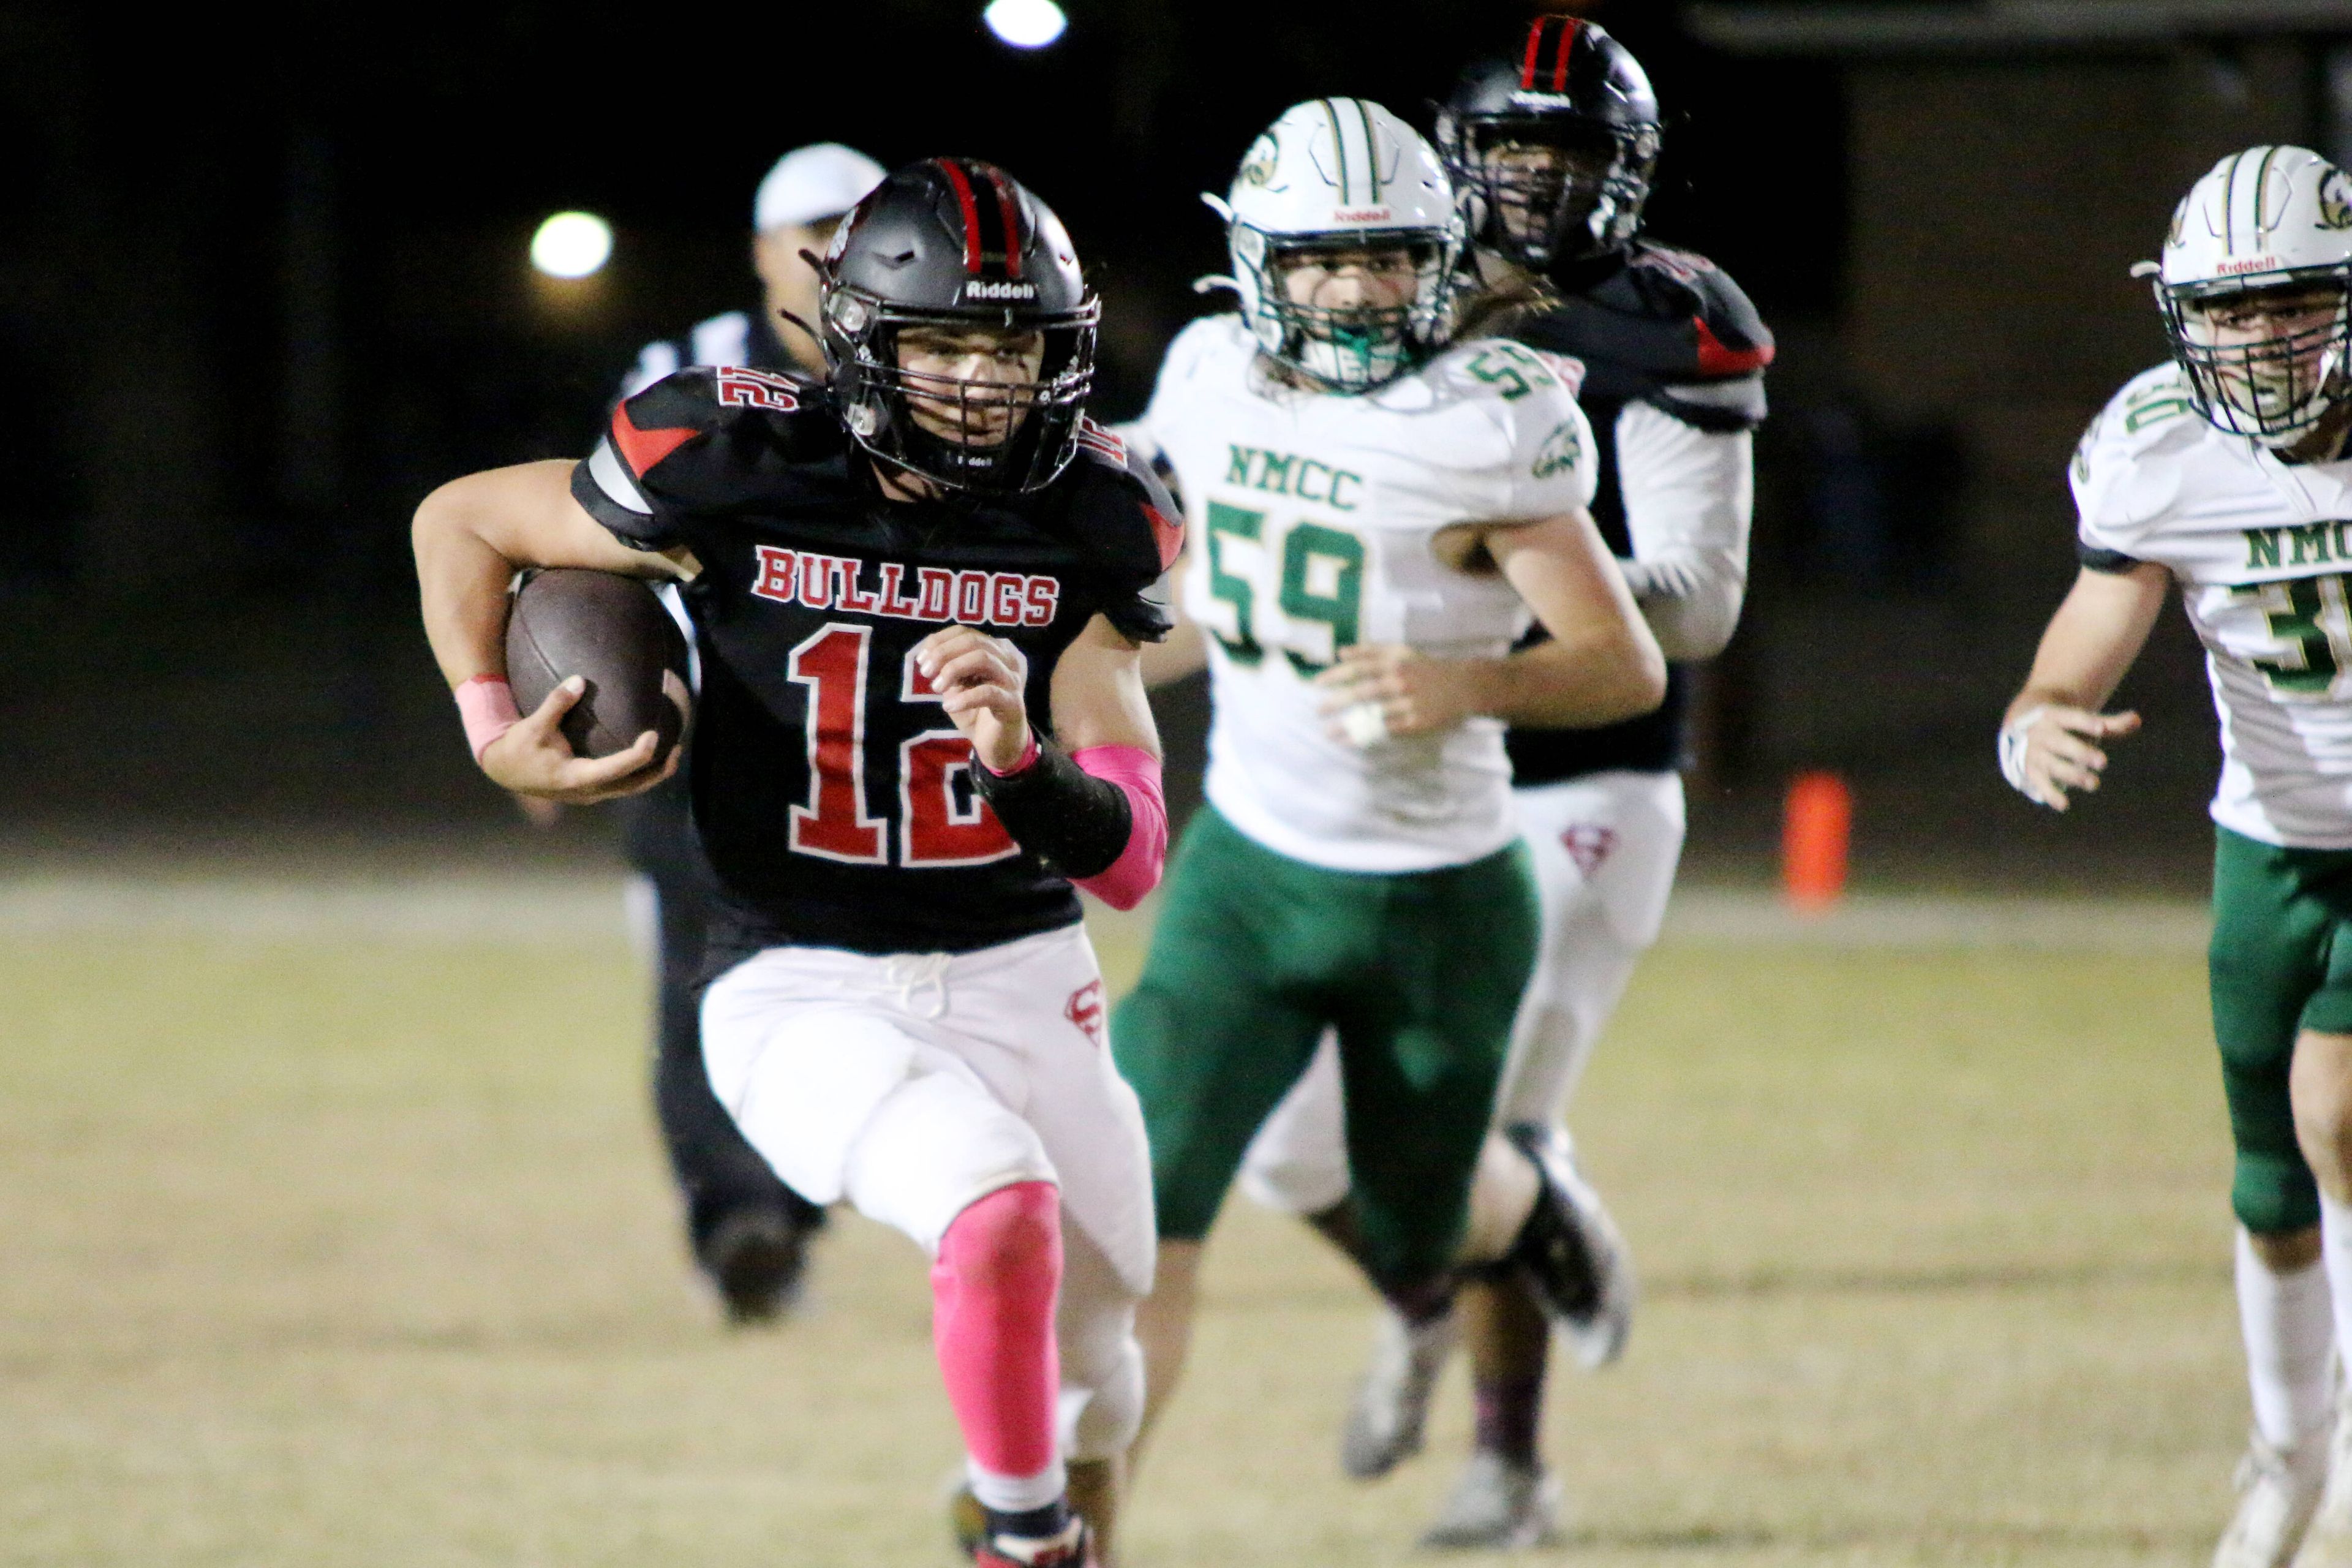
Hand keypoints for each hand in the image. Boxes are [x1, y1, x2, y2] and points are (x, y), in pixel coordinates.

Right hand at [479, 674, 680, 803]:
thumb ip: (556, 703)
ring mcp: (590, 794)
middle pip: (632, 786)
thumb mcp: (533, 725)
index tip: (654, 736)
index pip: (614, 769)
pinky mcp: (590, 790)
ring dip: (652, 774)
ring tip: (674, 753)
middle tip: (678, 748)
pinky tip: (649, 756)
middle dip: (657, 771)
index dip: (637, 756)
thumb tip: (578, 679)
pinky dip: (638, 773)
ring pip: (629, 789)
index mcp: (574, 778)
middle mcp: (587, 792)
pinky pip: (621, 785)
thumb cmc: (518, 747)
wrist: (503, 769)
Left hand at [915, 625, 1031, 771]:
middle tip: (925, 672)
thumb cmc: (976, 711)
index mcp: (994, 650)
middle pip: (974, 641)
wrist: (997, 744)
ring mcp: (1012, 680)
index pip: (965, 632)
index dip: (940, 641)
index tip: (921, 659)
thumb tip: (927, 652)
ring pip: (983, 659)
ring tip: (936, 687)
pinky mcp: (1013, 703)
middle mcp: (1007, 659)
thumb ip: (946, 667)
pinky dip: (964, 698)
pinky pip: (988, 692)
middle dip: (944, 653)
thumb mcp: (956, 685)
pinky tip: (949, 706)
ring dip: (953, 669)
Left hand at [1312, 644, 1487, 741]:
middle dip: (1337, 702)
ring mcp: (1409, 703)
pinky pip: (1387, 731)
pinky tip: (1351, 741)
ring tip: (1329, 734)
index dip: (1336, 675)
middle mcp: (1400, 681)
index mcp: (1394, 662)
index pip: (1359, 667)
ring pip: (1374, 716)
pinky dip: (1368, 736)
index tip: (1316, 684)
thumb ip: (1371, 650)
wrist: (1463, 686)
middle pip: (1363, 692)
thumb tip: (1341, 652)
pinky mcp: (1416, 723)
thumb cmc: (1425, 668)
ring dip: (1349, 726)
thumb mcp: (1401, 652)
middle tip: (1318, 711)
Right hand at [1999, 703, 2140, 810]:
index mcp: (2054, 716)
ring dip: (2073, 775)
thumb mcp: (2082, 721)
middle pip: (2060, 743)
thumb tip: (2137, 720)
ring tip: (2094, 784)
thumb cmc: (2064, 727)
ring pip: (2053, 765)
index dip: (2086, 723)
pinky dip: (2051, 794)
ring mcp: (2034, 754)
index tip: (2102, 729)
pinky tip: (2064, 804)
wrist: (2022, 729)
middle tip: (2103, 762)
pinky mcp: (2032, 772)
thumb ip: (2110, 724)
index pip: (2071, 718)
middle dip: (2081, 753)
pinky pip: (2041, 784)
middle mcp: (2040, 734)